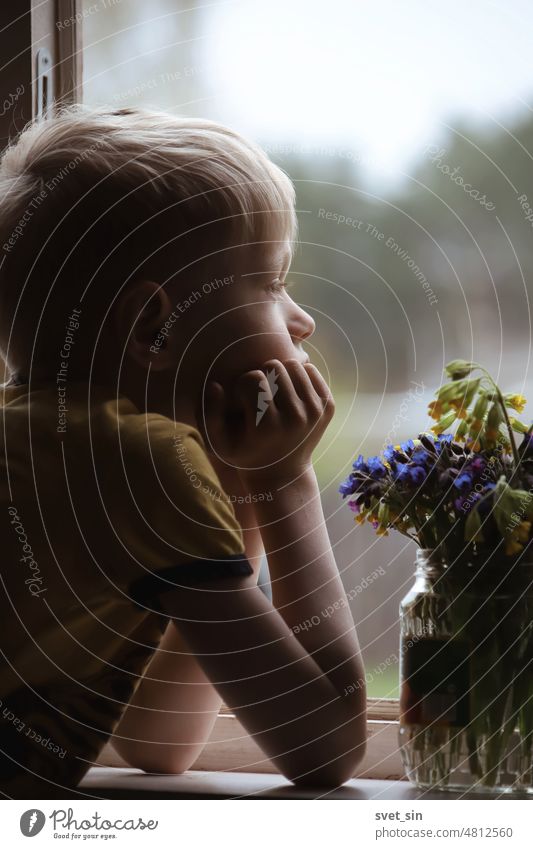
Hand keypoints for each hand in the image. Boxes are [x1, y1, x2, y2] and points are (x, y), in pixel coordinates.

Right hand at [198, 359, 334, 481]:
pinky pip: (311, 370)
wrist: (283, 473)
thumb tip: (215, 385)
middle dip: (262, 376)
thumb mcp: (219, 443)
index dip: (242, 385)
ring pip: (294, 365)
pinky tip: (289, 394)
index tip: (243, 401)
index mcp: (268, 426)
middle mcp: (295, 418)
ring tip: (273, 392)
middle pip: (274, 366)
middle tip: (259, 395)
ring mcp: (315, 412)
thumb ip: (209, 415)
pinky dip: (298, 376)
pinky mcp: (327, 406)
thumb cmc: (246, 454)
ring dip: (280, 374)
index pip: (252, 378)